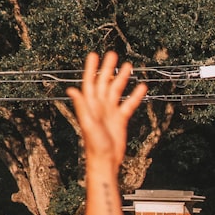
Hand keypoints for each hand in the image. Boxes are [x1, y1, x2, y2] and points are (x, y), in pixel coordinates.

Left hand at [66, 52, 146, 169]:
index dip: (91, 68)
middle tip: (112, 54)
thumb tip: (72, 90)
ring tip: (128, 66)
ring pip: (117, 90)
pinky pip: (129, 104)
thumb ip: (81, 106)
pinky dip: (135, 96)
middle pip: (105, 82)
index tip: (94, 55)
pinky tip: (141, 88)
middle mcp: (100, 105)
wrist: (106, 159)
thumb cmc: (95, 145)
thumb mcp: (88, 124)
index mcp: (90, 104)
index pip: (90, 82)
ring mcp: (111, 111)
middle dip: (108, 68)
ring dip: (122, 78)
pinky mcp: (121, 118)